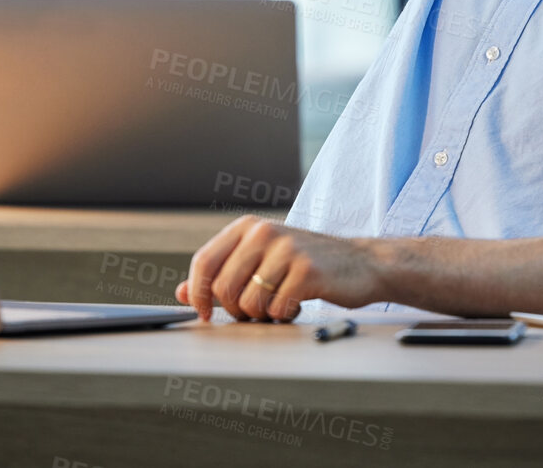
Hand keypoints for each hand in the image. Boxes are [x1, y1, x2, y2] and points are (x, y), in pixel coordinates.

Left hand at [175, 215, 381, 321]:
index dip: (197, 292)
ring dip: (261, 314)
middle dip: (233, 310)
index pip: (204, 261)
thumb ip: (222, 274)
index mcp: (247, 227)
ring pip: (248, 302)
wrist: (361, 263)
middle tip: (254, 310)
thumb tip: (182, 293)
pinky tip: (297, 304)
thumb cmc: (306, 263)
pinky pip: (276, 309)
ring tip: (279, 303)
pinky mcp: (307, 271)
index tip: (203, 313)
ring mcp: (287, 250)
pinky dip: (283, 315)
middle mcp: (264, 232)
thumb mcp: (260, 259)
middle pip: (223, 287)